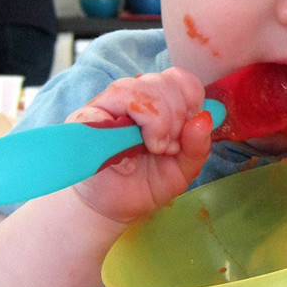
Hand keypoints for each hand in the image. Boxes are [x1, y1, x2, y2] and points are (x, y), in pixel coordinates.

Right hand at [68, 67, 212, 222]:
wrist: (114, 207)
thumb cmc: (148, 182)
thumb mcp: (183, 169)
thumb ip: (197, 146)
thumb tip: (204, 118)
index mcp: (160, 102)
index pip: (177, 78)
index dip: (189, 99)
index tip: (186, 129)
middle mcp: (134, 97)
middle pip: (159, 81)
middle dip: (174, 117)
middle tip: (168, 147)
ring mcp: (107, 106)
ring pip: (131, 90)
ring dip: (152, 121)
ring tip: (153, 148)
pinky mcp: (83, 121)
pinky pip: (98, 112)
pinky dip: (117, 130)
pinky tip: (126, 156)